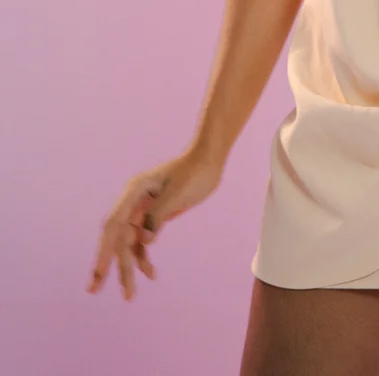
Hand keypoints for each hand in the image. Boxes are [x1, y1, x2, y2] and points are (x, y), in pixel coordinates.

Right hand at [86, 145, 223, 300]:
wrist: (209, 159)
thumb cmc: (195, 171)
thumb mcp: (178, 193)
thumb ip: (158, 216)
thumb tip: (144, 242)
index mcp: (135, 190)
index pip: (113, 224)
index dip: (103, 251)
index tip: (98, 273)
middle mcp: (133, 200)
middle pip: (116, 237)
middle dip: (107, 264)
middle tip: (93, 290)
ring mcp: (142, 208)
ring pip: (128, 242)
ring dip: (128, 267)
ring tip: (129, 295)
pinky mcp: (153, 215)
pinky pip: (142, 240)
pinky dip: (144, 257)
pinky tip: (151, 274)